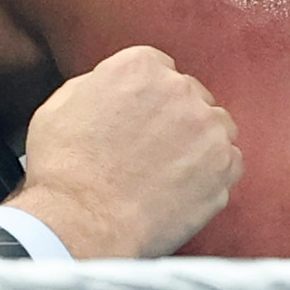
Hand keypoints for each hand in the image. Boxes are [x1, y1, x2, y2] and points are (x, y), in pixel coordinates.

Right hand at [8, 44, 241, 259]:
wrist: (81, 222)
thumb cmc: (62, 170)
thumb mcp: (59, 106)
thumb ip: (96, 85)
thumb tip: (114, 89)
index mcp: (139, 67)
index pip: (158, 69)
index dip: (148, 99)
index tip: (141, 120)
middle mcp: (179, 89)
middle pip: (190, 95)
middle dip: (175, 119)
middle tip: (153, 152)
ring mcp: (207, 129)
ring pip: (216, 127)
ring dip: (199, 143)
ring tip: (171, 173)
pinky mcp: (223, 168)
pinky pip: (231, 162)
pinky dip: (214, 175)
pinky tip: (185, 190)